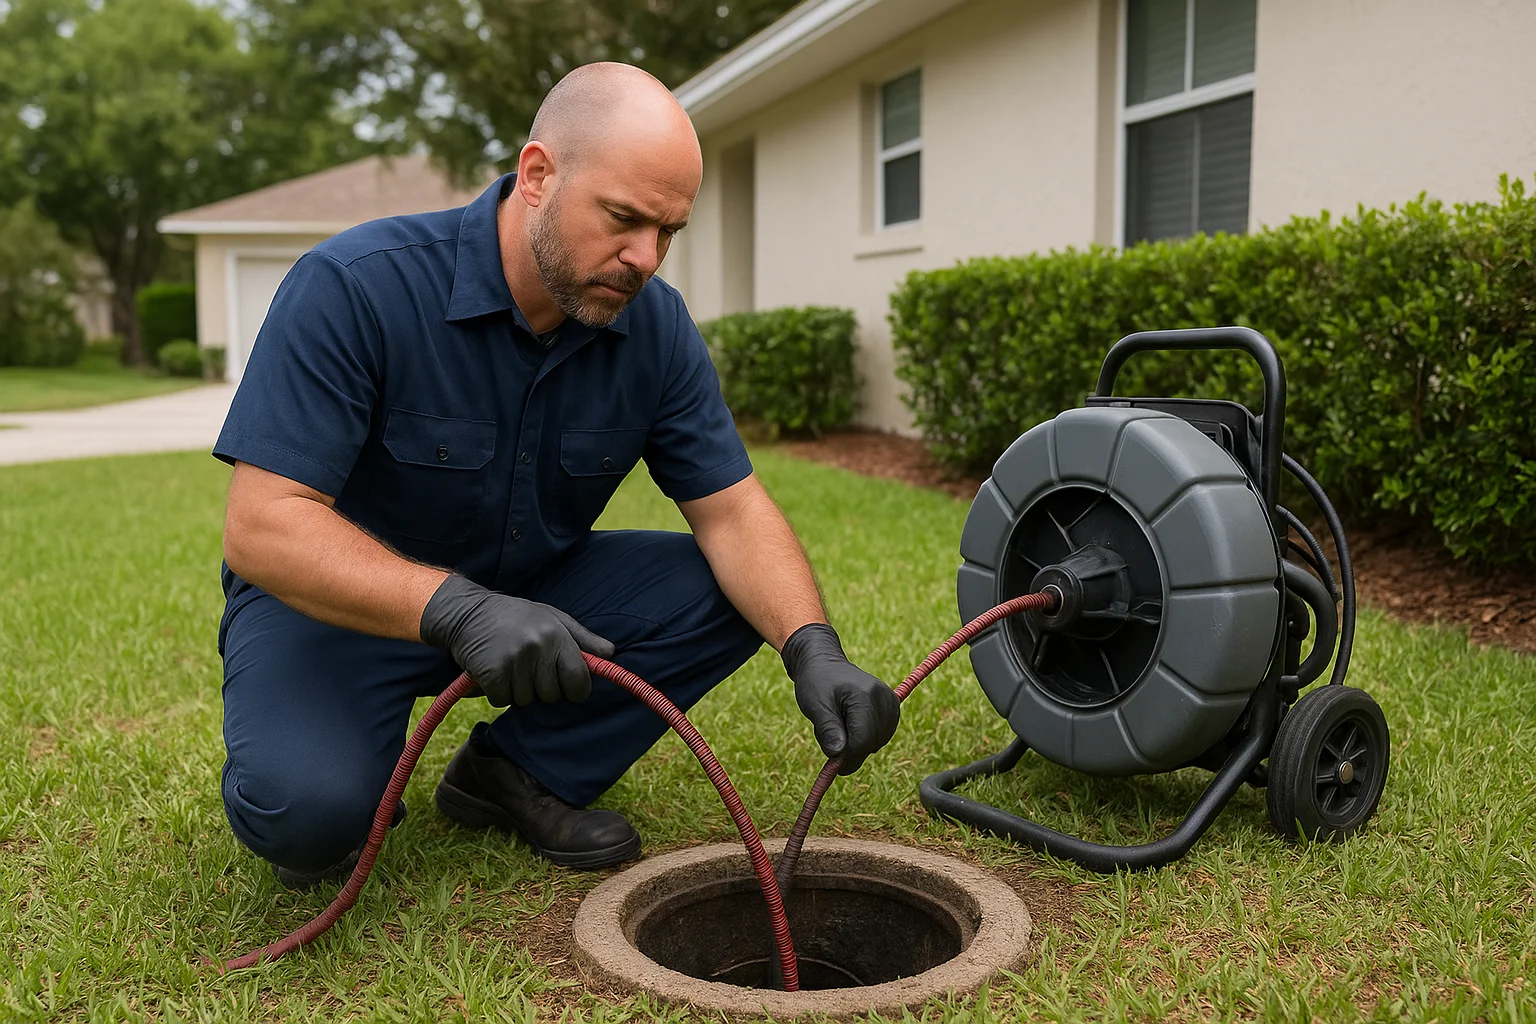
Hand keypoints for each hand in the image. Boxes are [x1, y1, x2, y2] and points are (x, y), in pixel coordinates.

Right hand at [420, 574, 613, 707]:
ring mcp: (513, 661)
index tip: (569, 688)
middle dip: (543, 688)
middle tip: (530, 668)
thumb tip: (611, 653)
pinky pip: (504, 701)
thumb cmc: (516, 617)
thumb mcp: (553, 617)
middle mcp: (537, 648)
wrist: (468, 613)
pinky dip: (499, 693)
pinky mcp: (491, 674)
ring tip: (511, 666)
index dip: (576, 689)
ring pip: (527, 700)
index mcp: (556, 635)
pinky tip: (496, 672)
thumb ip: (583, 638)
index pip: (578, 679)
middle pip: (552, 695)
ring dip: (519, 690)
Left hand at [781, 623, 899, 774]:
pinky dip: (866, 737)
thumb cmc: (817, 682)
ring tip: (840, 723)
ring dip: (857, 743)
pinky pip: (882, 736)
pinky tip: (852, 724)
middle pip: (871, 743)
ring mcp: (890, 701)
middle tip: (831, 735)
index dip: (846, 756)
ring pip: (878, 742)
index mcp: (864, 695)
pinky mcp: (892, 707)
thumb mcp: (815, 705)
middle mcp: (883, 697)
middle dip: (850, 749)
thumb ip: (827, 729)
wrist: (825, 664)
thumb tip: (839, 754)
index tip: (832, 761)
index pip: (862, 740)